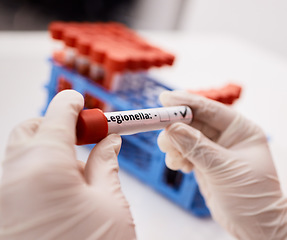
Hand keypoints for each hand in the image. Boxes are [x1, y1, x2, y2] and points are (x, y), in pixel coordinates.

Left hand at [0, 90, 135, 239]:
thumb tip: (108, 142)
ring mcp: (0, 194)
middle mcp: (12, 174)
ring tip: (75, 174)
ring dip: (48, 151)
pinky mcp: (1, 210)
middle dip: (56, 126)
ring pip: (21, 154)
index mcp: (43, 165)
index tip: (81, 101)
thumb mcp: (110, 204)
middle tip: (82, 139)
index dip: (73, 104)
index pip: (58, 114)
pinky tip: (58, 194)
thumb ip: (106, 164)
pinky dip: (36, 172)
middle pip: (32, 130)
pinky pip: (16, 177)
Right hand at [157, 90, 286, 239]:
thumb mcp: (224, 168)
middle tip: (162, 136)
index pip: (208, 109)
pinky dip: (177, 157)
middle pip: (193, 122)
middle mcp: (225, 136)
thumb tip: (171, 129)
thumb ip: (197, 147)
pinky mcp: (203, 163)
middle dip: (175, 128)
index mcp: (239, 129)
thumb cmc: (253, 196)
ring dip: (174, 146)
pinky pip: (183, 153)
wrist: (255, 227)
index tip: (164, 99)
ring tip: (174, 159)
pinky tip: (181, 166)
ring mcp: (213, 150)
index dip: (185, 102)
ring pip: (184, 138)